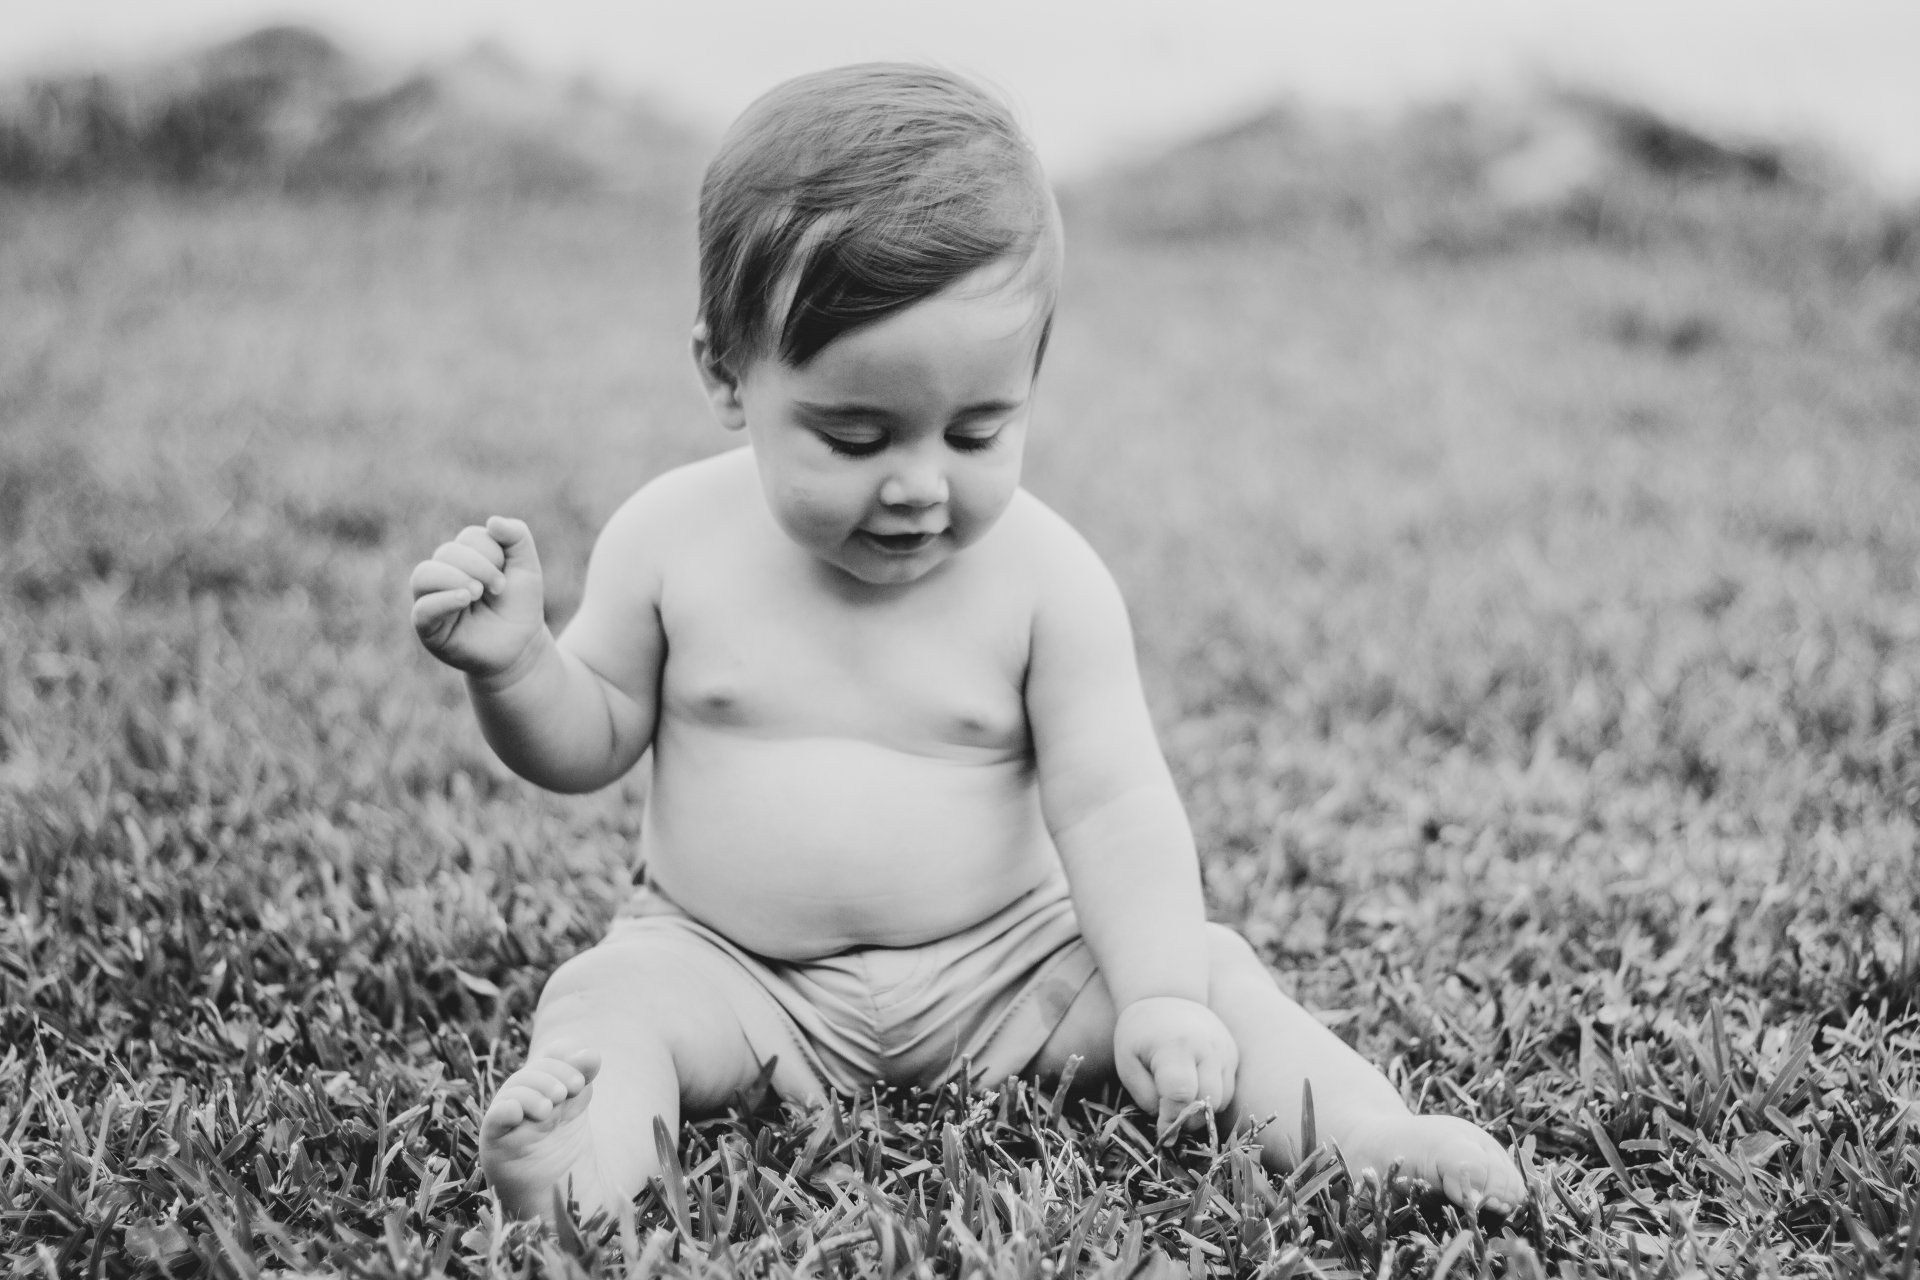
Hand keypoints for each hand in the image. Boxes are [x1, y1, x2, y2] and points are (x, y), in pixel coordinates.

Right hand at [409, 516, 547, 678]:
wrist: (521, 647)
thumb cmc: (519, 607)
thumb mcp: (527, 567)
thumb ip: (517, 537)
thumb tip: (492, 521)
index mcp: (465, 557)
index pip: (469, 538)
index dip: (491, 551)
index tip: (507, 577)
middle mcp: (443, 574)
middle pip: (446, 553)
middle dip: (477, 565)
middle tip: (499, 587)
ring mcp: (432, 599)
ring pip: (424, 575)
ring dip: (455, 578)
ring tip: (478, 592)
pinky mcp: (428, 627)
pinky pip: (422, 608)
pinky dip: (442, 600)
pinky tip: (464, 599)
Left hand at [1114, 996, 1239, 1137]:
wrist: (1166, 997)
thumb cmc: (1139, 1034)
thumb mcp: (1127, 1063)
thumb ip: (1145, 1096)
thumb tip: (1167, 1123)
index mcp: (1175, 1047)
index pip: (1181, 1094)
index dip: (1172, 1120)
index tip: (1162, 1133)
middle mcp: (1207, 1048)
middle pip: (1208, 1101)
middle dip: (1189, 1120)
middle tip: (1170, 1119)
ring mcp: (1225, 1050)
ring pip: (1223, 1100)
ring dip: (1203, 1111)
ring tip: (1180, 1101)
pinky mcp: (1233, 1054)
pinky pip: (1229, 1090)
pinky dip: (1213, 1098)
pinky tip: (1194, 1088)